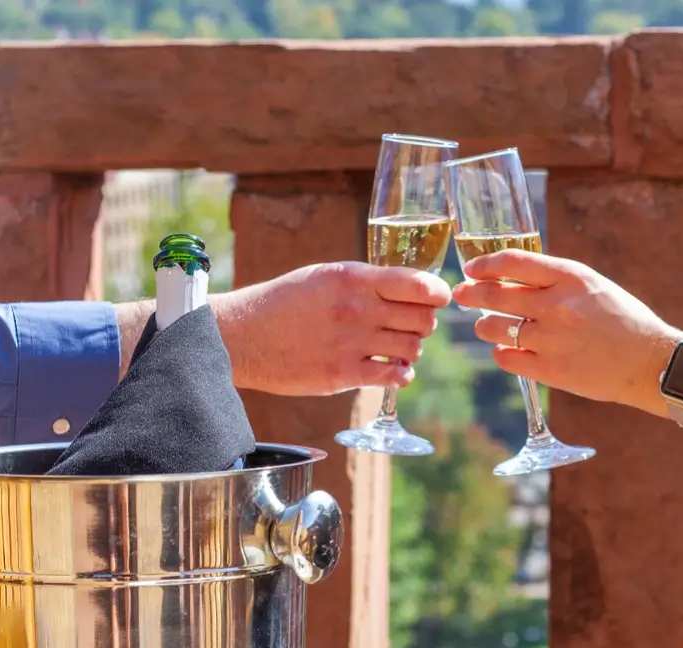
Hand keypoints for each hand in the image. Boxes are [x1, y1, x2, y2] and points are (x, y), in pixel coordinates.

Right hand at [216, 262, 450, 395]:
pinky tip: (393, 369)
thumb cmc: (286, 301)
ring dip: (411, 350)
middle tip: (411, 325)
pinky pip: (393, 376)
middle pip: (423, 319)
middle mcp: (357, 309)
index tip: (438, 298)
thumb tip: (410, 289)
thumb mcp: (326, 276)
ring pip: (412, 348)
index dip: (437, 293)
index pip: (419, 284)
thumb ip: (367, 282)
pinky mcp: (343, 374)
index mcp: (354, 278)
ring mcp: (351, 343)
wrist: (244, 335)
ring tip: (396, 348)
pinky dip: (401, 374)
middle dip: (423, 322)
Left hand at [452, 250, 682, 416]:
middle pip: (494, 295)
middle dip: (470, 293)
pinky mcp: (550, 370)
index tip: (472, 269)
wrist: (649, 362)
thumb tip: (506, 274)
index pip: (512, 262)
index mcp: (570, 278)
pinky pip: (505, 357)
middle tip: (462, 294)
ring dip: (483, 325)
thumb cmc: (620, 318)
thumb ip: (552, 278)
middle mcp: (557, 306)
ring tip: (485, 325)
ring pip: (493, 328)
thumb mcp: (591, 284)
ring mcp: (551, 340)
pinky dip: (500, 351)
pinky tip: (505, 348)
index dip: (484, 264)